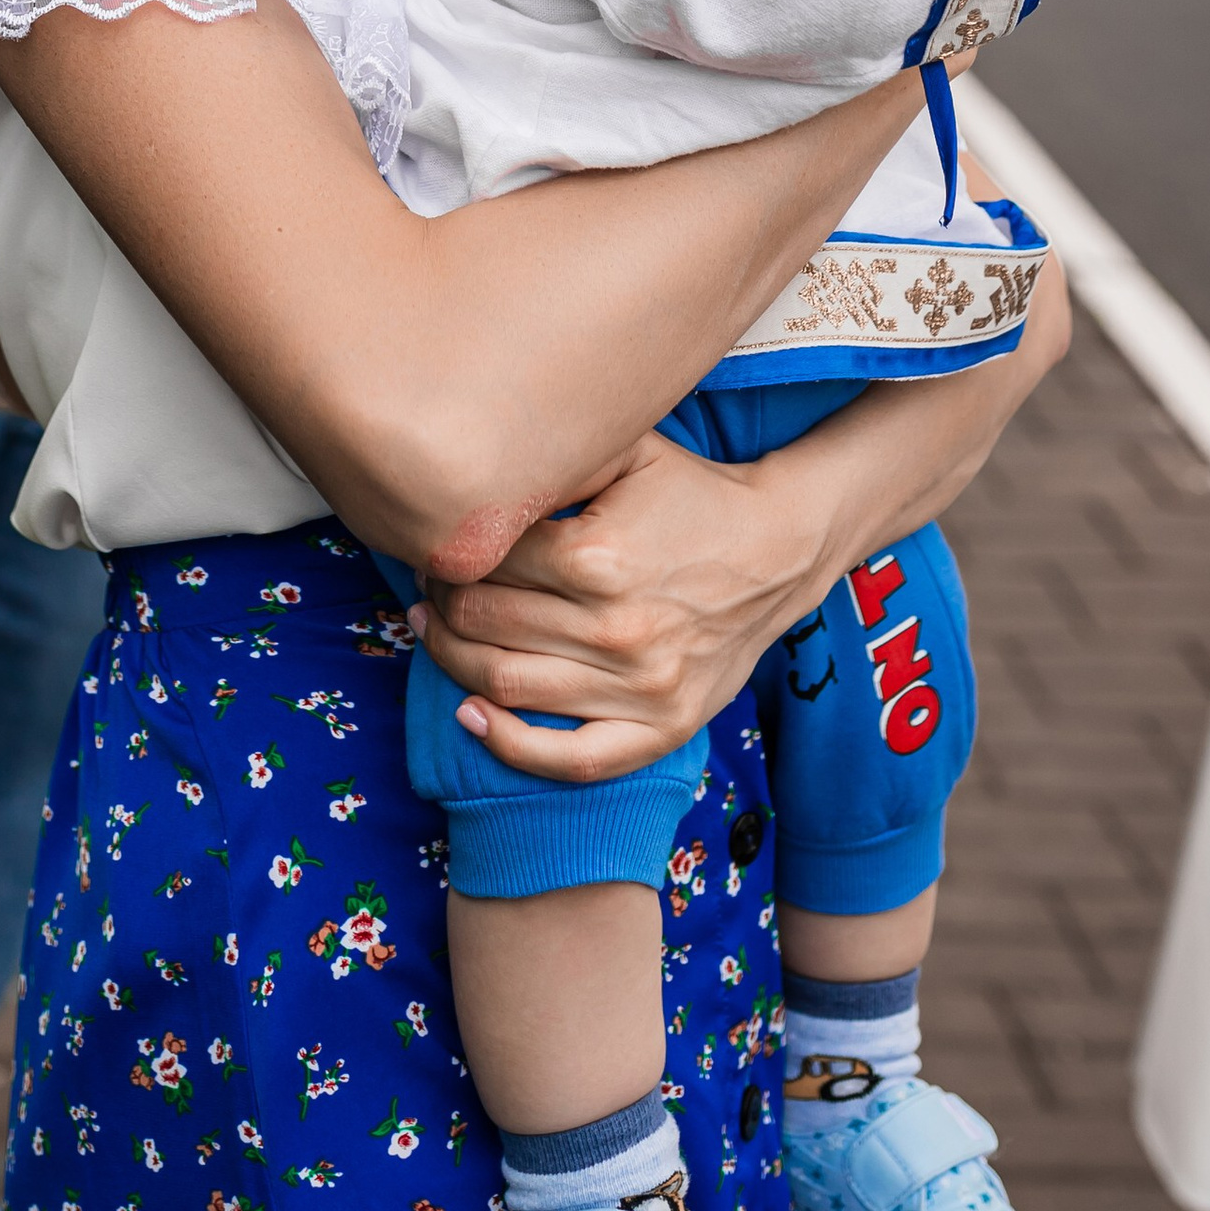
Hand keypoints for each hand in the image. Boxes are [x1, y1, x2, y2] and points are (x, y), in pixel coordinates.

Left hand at [412, 431, 832, 784]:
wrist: (781, 549)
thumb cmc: (692, 495)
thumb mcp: (628, 452)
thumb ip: (556, 456)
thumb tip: (475, 461)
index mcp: (598, 557)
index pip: (487, 564)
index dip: (447, 553)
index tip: (434, 546)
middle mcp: (615, 628)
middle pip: (486, 624)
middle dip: (440, 605)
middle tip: (428, 589)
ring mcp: (640, 687)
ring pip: (508, 687)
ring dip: (451, 662)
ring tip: (433, 635)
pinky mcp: (662, 728)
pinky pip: (572, 758)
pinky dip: (511, 746)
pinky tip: (470, 717)